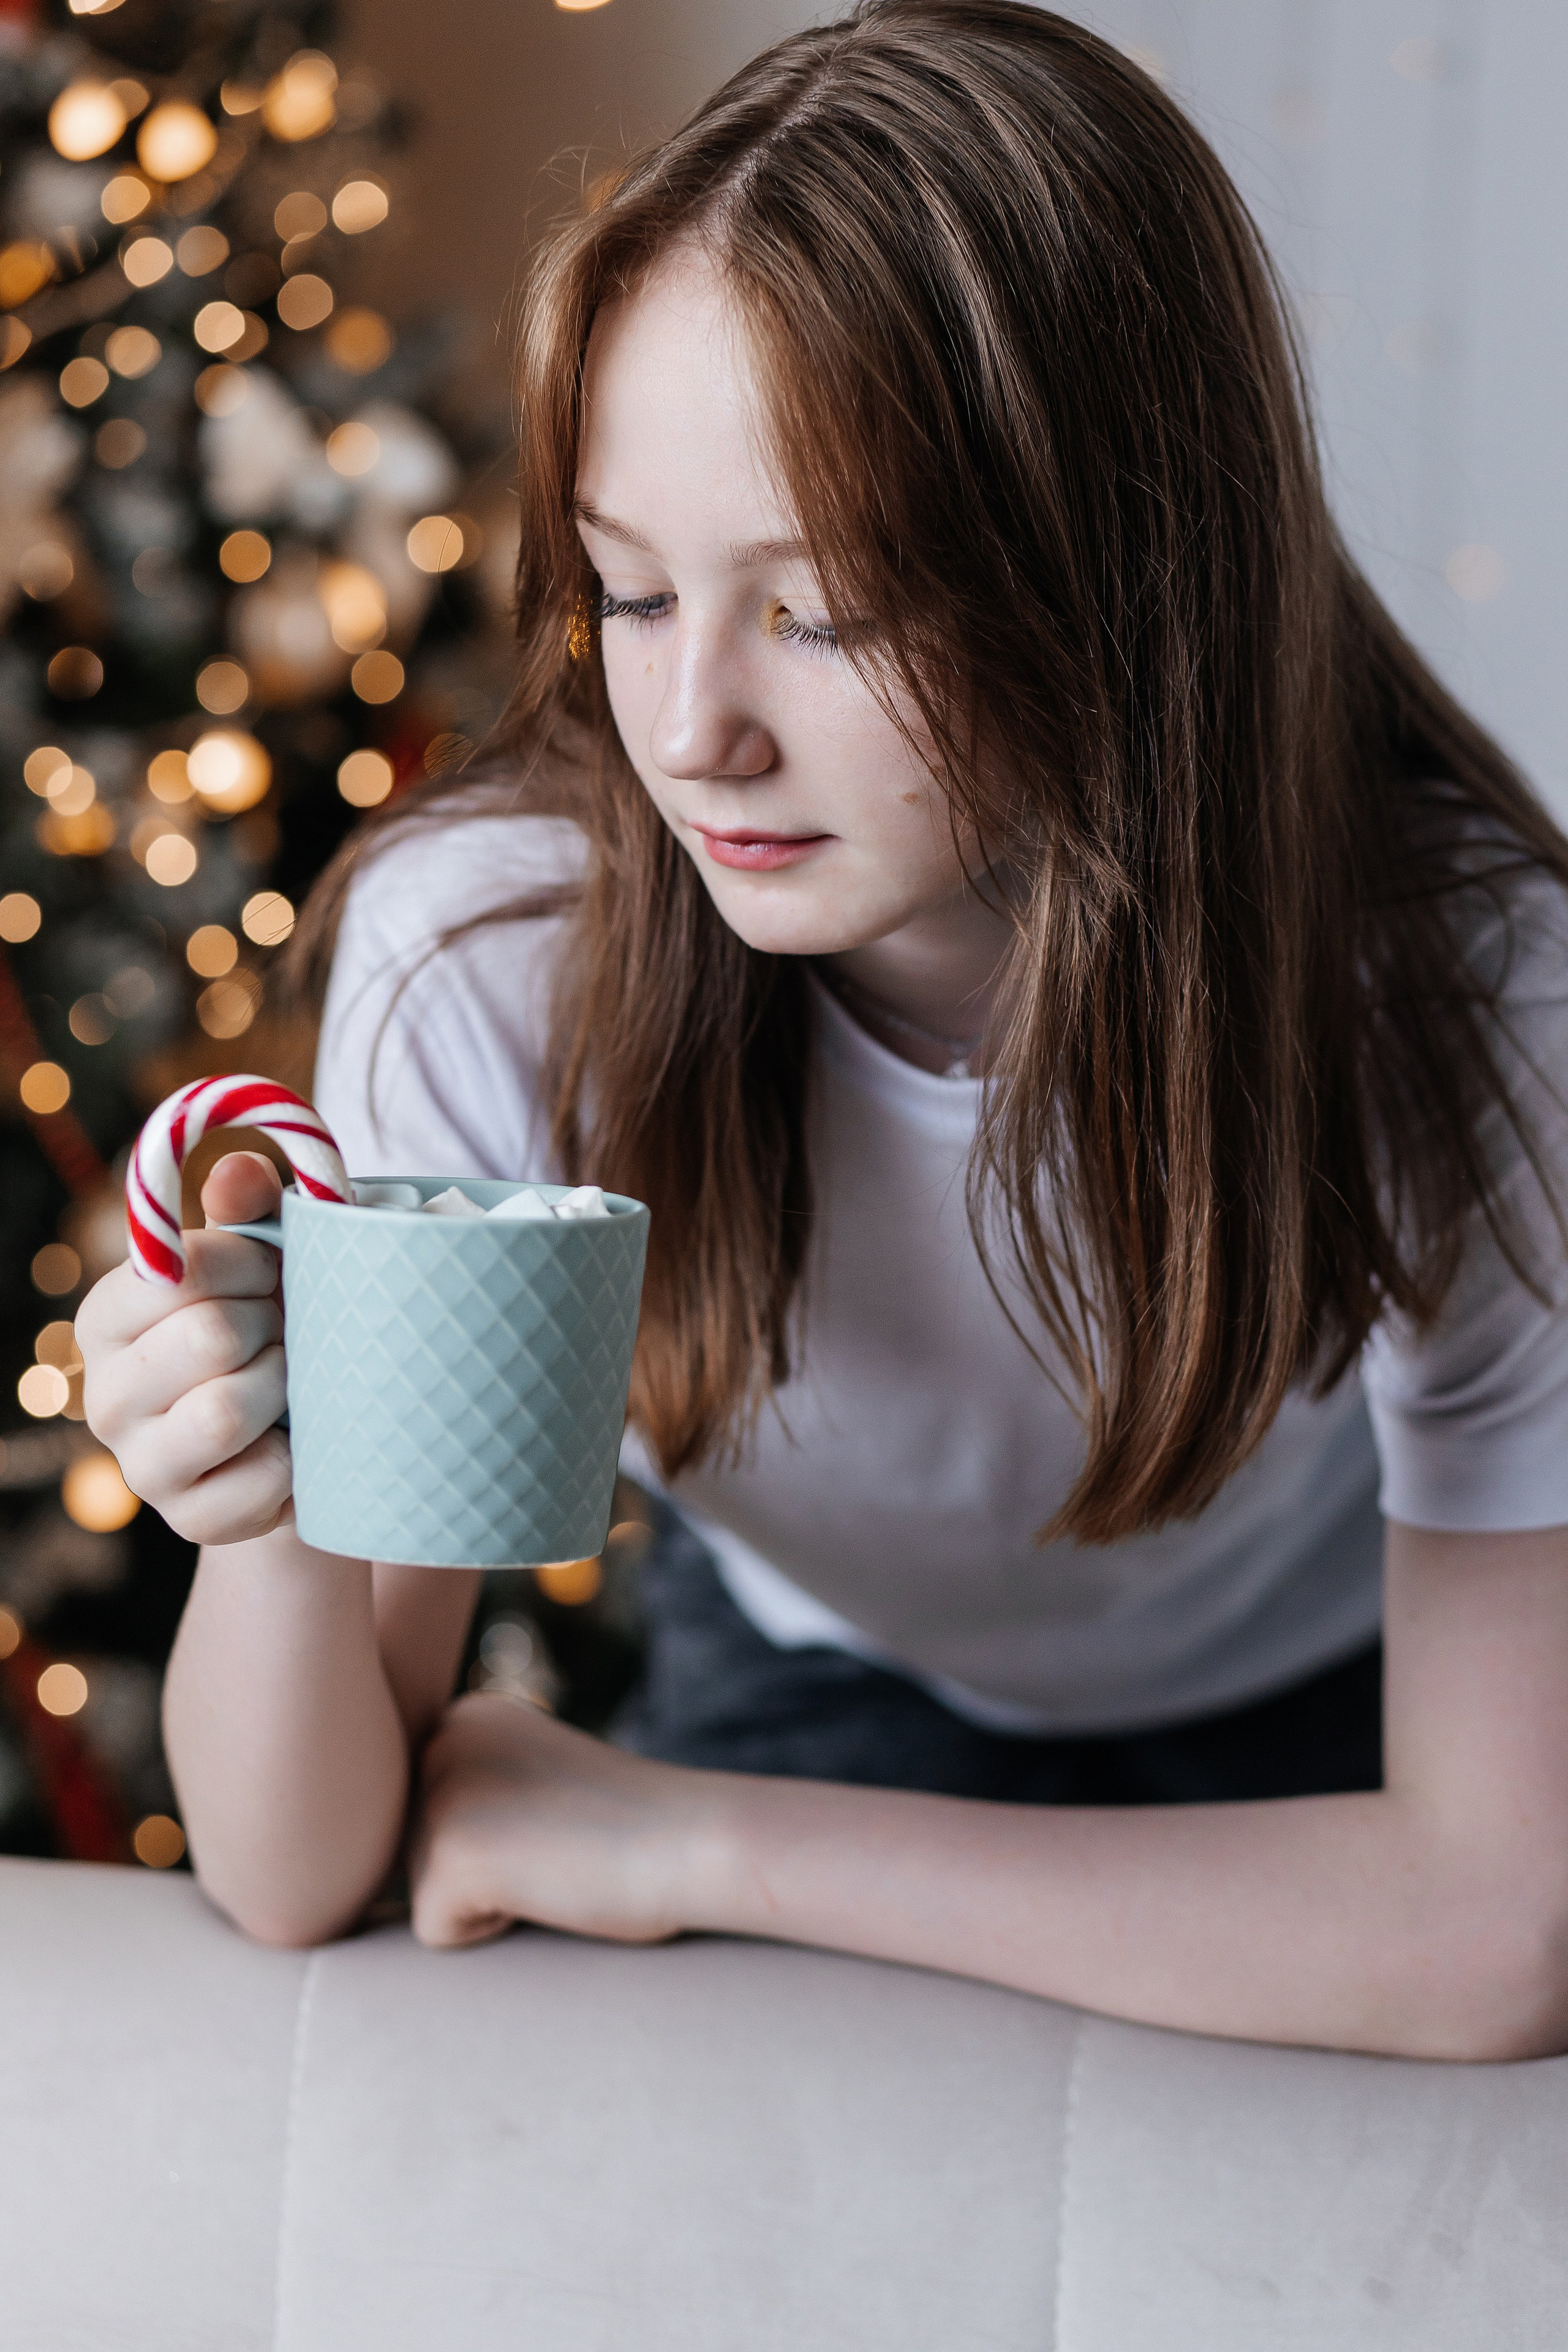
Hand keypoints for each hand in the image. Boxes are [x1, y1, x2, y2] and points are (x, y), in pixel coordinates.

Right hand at [77, 1151, 292, 1546]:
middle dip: (274, 1326)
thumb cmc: (275, 1322)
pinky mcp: (189, 1520)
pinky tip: (295, 1441)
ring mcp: (140, 1465)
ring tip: (292, 1381)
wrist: (299, 1434)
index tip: (275, 1271)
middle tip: (287, 1332)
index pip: (179, 1271)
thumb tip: (241, 1171)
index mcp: (107, 1316)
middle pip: (211, 1337)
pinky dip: (298, 1456)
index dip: (252, 1262)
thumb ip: (251, 1204)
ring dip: (285, 1388)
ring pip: (228, 1410)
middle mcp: (105, 1394)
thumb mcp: (268, 1254)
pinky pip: (261, 1478)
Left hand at [409, 1692, 712, 1949]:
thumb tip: (400, 1853)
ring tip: (556, 1862)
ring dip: (488, 1900)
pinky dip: (491, 1931)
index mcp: (464, 1716)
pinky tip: (547, 1888)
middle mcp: (440, 1739)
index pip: (434, 1820)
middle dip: (483, 1874)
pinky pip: (437, 1933)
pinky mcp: (448, 1854)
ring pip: (424, 1893)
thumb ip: (477, 1793)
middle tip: (559, 1844)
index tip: (560, 1821)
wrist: (692, 1841)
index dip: (502, 1844)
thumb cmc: (633, 1826)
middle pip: (418, 1854)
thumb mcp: (536, 1782)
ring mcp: (438, 1792)